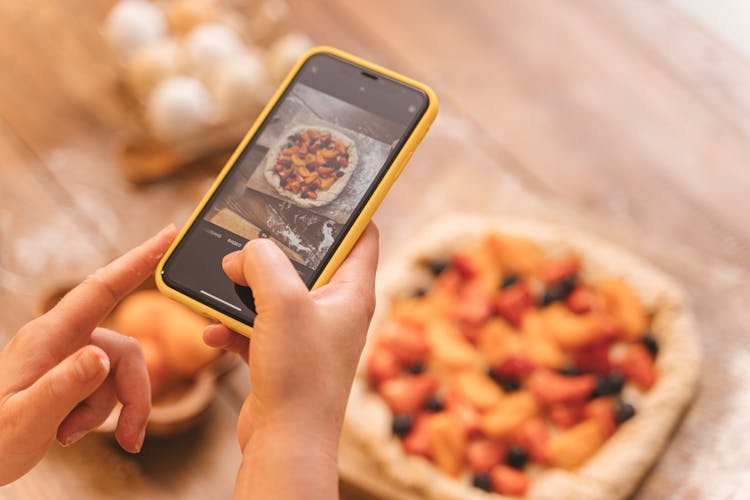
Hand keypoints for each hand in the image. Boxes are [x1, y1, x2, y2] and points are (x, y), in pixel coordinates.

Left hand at [0, 225, 176, 484]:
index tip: (169, 234)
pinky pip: (107, 387)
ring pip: (119, 373)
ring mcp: (70, 356)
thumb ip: (63, 386)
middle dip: (133, 396)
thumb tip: (102, 357)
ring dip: (108, 411)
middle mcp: (63, 338)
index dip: (139, 260)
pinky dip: (99, 415)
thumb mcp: (23, 419)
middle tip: (130, 439)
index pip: (102, 287)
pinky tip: (67, 432)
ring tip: (69, 436)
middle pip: (125, 350)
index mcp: (49, 335)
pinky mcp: (74, 374)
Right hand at [204, 223, 378, 499]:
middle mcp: (335, 310)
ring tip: (223, 286)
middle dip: (276, 251)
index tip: (318, 191)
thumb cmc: (300, 376)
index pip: (362, 235)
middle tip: (250, 235)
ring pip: (277, 294)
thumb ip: (262, 262)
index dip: (345, 211)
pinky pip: (257, 327)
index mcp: (352, 292)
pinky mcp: (284, 356)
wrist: (285, 444)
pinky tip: (214, 332)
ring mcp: (309, 334)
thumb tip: (242, 253)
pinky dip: (234, 326)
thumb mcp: (282, 303)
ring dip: (246, 290)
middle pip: (310, 262)